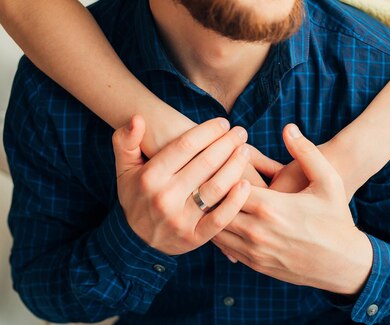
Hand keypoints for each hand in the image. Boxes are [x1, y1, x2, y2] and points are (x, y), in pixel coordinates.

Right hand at [112, 115, 250, 254]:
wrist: (134, 241)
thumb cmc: (136, 196)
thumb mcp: (124, 169)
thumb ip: (126, 141)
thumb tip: (137, 118)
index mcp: (150, 176)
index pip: (185, 146)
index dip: (208, 131)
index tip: (223, 123)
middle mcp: (165, 197)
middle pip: (205, 163)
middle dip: (227, 144)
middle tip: (241, 132)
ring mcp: (181, 219)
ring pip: (216, 187)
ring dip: (235, 166)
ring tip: (245, 151)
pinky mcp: (195, 237)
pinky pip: (220, 218)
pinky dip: (236, 201)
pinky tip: (247, 184)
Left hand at [213, 124, 372, 294]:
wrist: (343, 263)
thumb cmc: (336, 218)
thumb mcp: (328, 181)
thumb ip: (306, 152)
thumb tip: (288, 127)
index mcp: (270, 207)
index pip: (227, 184)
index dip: (221, 170)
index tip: (221, 159)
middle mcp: (257, 231)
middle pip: (216, 207)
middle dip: (210, 190)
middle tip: (207, 174)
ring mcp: (254, 251)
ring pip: (215, 228)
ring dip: (212, 212)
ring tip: (211, 194)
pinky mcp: (255, 264)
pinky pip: (225, 247)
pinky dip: (219, 231)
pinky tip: (223, 216)